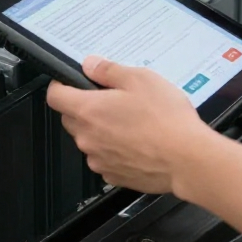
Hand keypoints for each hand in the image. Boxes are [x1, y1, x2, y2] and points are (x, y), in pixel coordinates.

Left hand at [45, 57, 212, 193]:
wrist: (187, 159)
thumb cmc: (166, 120)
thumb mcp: (140, 79)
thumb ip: (108, 70)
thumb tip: (90, 65)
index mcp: (89, 110)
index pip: (54, 96)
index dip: (60, 85)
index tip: (70, 82)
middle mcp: (88, 138)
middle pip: (70, 118)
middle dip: (84, 106)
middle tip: (112, 98)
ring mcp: (99, 160)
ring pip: (89, 139)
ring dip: (101, 129)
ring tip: (132, 121)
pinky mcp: (114, 176)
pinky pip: (104, 158)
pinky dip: (114, 149)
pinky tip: (137, 141)